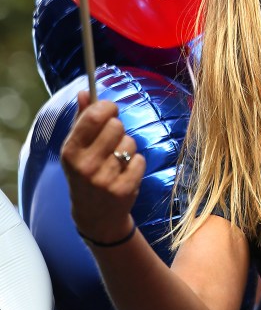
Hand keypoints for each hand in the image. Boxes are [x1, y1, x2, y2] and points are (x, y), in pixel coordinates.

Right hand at [60, 90, 145, 244]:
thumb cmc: (86, 173)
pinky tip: (125, 173)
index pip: (94, 116)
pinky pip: (140, 159)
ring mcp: (104, 179)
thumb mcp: (77, 148)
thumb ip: (81, 119)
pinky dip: (136, 163)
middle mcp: (85, 165)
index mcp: (70, 151)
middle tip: (112, 141)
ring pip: (130, 142)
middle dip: (118, 129)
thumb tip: (85, 92)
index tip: (109, 111)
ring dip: (127, 148)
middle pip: (116, 125)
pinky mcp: (124, 188)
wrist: (95, 216)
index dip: (106, 108)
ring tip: (117, 161)